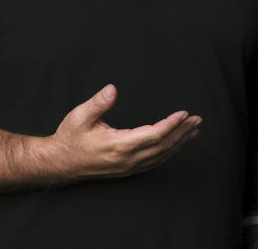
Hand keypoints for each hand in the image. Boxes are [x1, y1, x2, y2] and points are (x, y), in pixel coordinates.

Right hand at [0, 84, 201, 192]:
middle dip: (182, 133)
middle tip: (198, 120)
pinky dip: (169, 152)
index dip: (171, 125)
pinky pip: (154, 162)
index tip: (184, 113)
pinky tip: (177, 144)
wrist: (58, 162)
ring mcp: (128, 167)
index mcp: (119, 145)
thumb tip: (113, 88)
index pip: (153, 135)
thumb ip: (98, 102)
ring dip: (179, 143)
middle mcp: (127, 159)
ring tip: (194, 130)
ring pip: (161, 156)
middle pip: (163, 146)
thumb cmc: (69, 137)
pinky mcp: (127, 169)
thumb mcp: (80, 116)